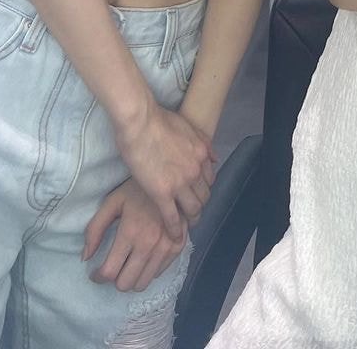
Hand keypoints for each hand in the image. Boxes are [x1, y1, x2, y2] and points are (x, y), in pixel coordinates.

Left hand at [83, 177, 187, 292]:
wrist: (172, 177)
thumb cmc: (138, 190)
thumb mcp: (112, 202)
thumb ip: (95, 229)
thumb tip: (85, 257)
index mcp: (130, 233)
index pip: (110, 272)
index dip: (98, 277)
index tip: (96, 273)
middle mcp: (149, 244)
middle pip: (126, 284)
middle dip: (115, 279)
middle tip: (114, 267)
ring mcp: (166, 247)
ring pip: (143, 283)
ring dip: (132, 278)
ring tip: (128, 265)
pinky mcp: (178, 246)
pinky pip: (159, 273)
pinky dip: (148, 270)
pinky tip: (145, 257)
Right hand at [113, 101, 214, 240]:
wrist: (141, 122)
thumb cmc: (159, 120)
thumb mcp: (189, 127)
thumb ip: (203, 143)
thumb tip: (215, 158)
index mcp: (202, 154)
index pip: (208, 180)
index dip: (202, 189)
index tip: (196, 195)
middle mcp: (195, 170)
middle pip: (204, 196)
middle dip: (199, 206)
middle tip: (191, 213)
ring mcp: (180, 183)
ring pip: (192, 209)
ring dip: (191, 220)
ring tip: (185, 227)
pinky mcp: (162, 193)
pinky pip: (172, 217)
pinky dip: (175, 229)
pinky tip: (173, 237)